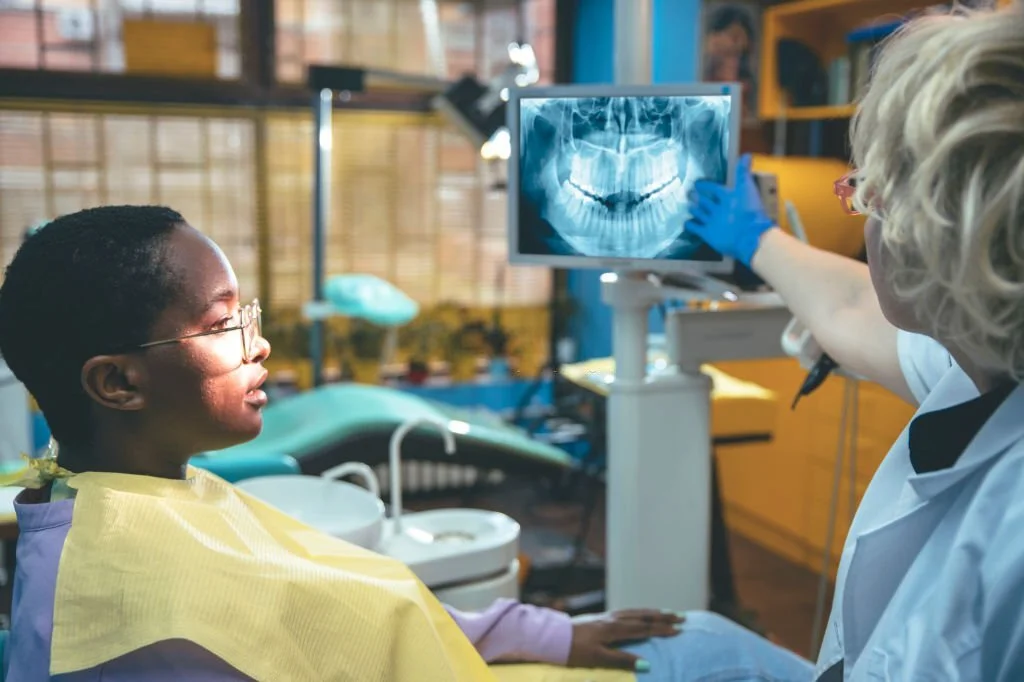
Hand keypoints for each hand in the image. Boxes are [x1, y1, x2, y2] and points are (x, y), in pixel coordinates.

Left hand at [567, 610, 682, 672]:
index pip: (643, 629)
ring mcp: (606, 617)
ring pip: (634, 612)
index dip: (661, 630)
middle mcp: (612, 619)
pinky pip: (626, 612)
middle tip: (680, 616)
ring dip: (651, 612)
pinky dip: (638, 612)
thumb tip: (646, 665)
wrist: (552, 637)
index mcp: (614, 629)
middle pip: (642, 616)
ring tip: (665, 613)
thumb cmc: (574, 651)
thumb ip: (622, 660)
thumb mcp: (599, 659)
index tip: (679, 630)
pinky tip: (639, 614)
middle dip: (661, 617)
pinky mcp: (600, 618)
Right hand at [686, 153, 774, 266]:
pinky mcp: (708, 233)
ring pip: (701, 213)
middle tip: (689, 193)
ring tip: (689, 206)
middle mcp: (721, 209)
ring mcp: (714, 221)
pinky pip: (697, 228)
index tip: (698, 182)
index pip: (714, 188)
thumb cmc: (749, 210)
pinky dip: (691, 226)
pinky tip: (687, 223)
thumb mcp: (745, 187)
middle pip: (706, 202)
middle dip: (698, 197)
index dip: (706, 185)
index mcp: (729, 198)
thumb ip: (743, 172)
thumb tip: (747, 155)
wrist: (749, 235)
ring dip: (695, 210)